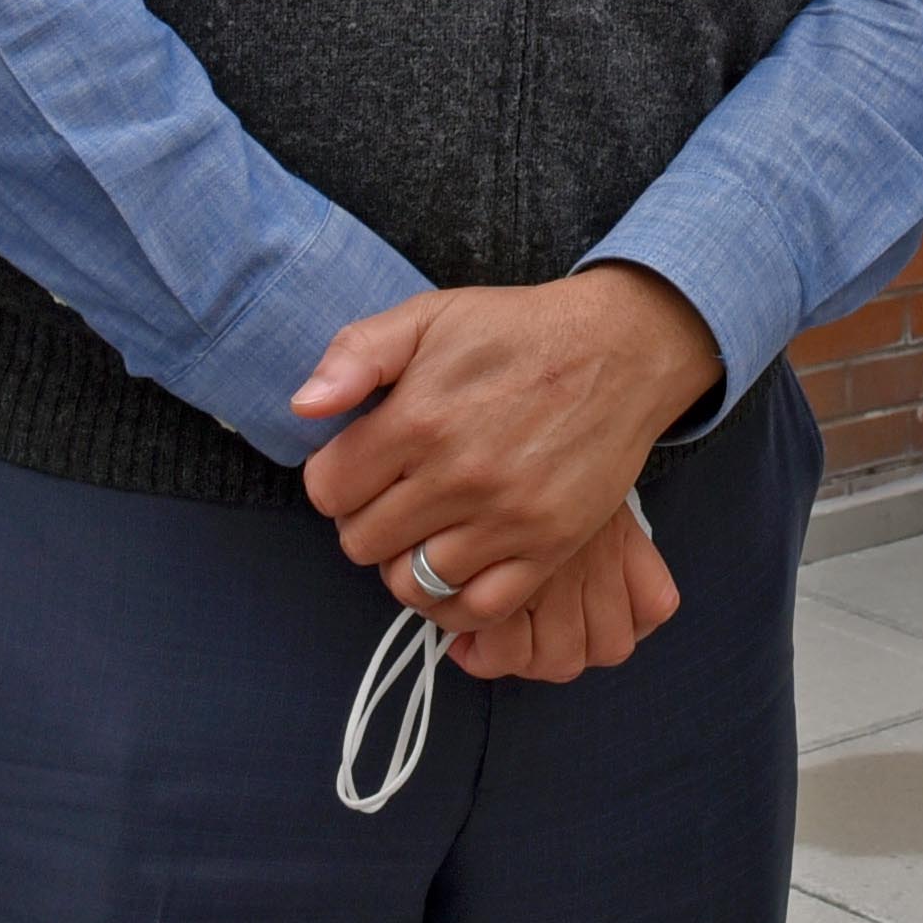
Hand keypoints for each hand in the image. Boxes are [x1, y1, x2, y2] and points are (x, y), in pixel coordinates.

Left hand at [298, 265, 716, 662]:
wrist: (619, 350)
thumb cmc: (517, 331)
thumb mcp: (428, 316)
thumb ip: (355, 355)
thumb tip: (304, 407)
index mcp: (419, 419)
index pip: (329, 490)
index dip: (333, 479)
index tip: (357, 466)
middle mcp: (459, 476)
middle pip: (363, 542)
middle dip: (365, 520)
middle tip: (392, 495)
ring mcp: (508, 518)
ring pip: (413, 582)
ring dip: (405, 562)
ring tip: (422, 530)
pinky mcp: (550, 546)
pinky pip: (480, 607)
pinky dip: (455, 600)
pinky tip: (455, 566)